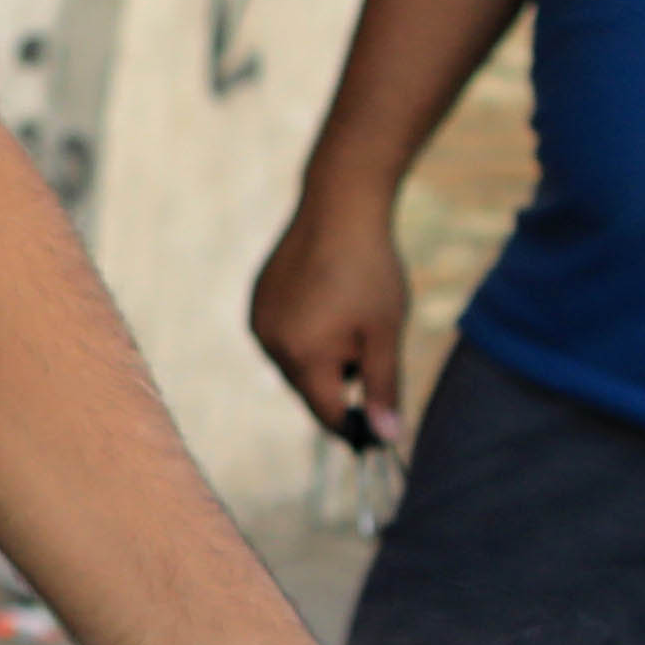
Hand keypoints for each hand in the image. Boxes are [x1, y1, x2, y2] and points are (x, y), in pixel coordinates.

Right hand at [246, 188, 414, 450]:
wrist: (339, 205)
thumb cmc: (370, 269)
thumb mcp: (386, 333)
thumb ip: (384, 388)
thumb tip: (388, 439)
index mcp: (305, 356)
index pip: (329, 415)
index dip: (357, 426)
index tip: (380, 420)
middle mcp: (272, 345)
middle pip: (311, 391)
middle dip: (341, 382)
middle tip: (368, 341)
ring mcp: (259, 323)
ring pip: (295, 365)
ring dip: (321, 358)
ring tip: (347, 314)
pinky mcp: (256, 303)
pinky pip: (282, 338)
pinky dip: (305, 334)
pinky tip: (327, 301)